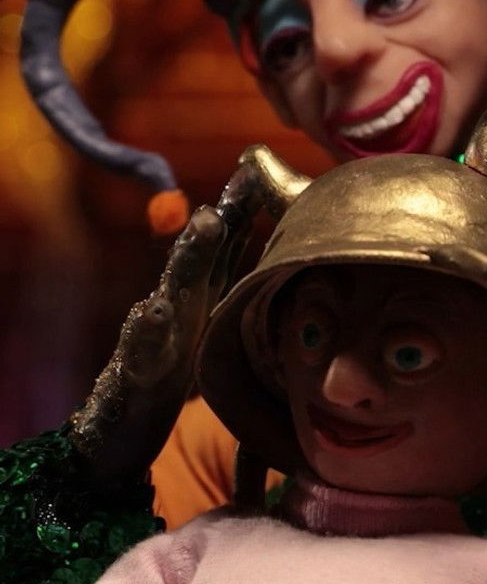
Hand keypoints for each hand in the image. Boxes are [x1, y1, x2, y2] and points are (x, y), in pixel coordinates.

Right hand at [67, 157, 267, 486]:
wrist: (124, 417)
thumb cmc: (175, 360)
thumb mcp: (208, 314)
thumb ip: (227, 273)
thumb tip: (264, 236)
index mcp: (201, 292)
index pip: (223, 244)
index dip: (240, 207)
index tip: (260, 167)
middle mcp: (179, 302)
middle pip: (203, 253)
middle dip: (224, 216)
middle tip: (245, 180)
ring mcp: (156, 332)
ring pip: (174, 285)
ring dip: (192, 253)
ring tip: (208, 222)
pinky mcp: (137, 368)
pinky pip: (143, 346)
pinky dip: (146, 327)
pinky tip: (152, 309)